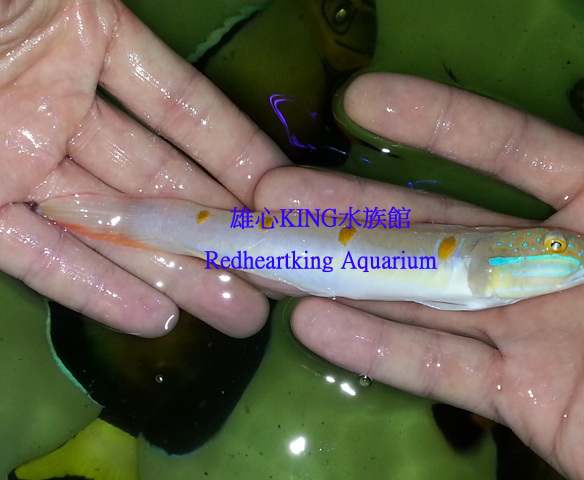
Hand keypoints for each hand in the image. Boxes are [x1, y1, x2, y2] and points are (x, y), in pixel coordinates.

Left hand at [0, 0, 288, 335]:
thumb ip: (111, 20)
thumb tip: (206, 0)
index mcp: (80, 33)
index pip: (179, 105)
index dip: (235, 149)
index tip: (284, 196)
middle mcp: (56, 103)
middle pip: (157, 180)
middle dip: (221, 231)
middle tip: (279, 278)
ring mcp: (16, 160)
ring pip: (110, 226)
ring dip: (175, 273)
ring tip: (236, 314)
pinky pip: (35, 254)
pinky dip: (92, 287)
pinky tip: (156, 319)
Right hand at [255, 73, 583, 479]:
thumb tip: (555, 148)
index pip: (508, 149)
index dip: (435, 122)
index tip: (361, 100)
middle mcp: (551, 262)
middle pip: (439, 228)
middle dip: (356, 208)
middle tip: (281, 192)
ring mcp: (531, 331)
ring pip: (424, 297)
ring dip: (349, 276)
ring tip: (277, 254)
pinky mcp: (519, 397)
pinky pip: (439, 368)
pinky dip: (377, 351)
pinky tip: (316, 324)